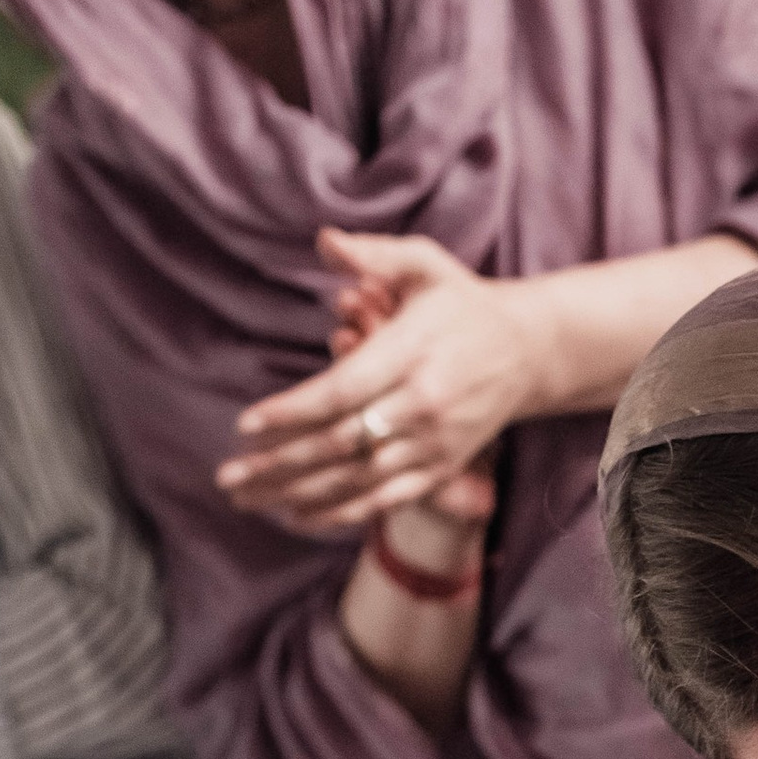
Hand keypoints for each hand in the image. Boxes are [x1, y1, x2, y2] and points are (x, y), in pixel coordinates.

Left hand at [217, 231, 543, 536]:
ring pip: (358, 479)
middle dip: (280, 463)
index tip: (246, 425)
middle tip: (228, 477)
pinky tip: (298, 517)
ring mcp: (434, 444)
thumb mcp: (427, 265)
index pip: (342, 391)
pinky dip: (342, 513)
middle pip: (341, 444)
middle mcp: (424, 407)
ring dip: (299, 494)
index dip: (292, 413)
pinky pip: (387, 499)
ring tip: (249, 500)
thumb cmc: (465, 304)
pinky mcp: (442, 468)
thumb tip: (324, 241)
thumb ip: (376, 254)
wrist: (530, 353)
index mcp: (412, 356)